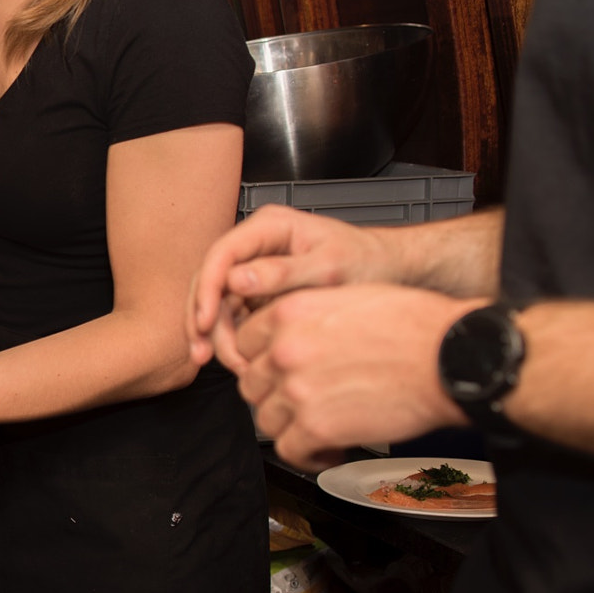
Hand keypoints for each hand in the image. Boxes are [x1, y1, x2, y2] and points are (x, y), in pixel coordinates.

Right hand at [187, 206, 400, 371]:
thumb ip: (284, 272)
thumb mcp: (330, 266)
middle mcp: (255, 246)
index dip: (208, 289)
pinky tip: (238, 361)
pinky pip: (233, 317)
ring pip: (218, 304)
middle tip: (203, 353)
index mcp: (269, 227)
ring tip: (228, 365)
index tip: (206, 321)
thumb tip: (237, 280)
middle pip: (210, 281)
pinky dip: (231, 340)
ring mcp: (254, 270)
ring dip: (215, 335)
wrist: (391, 271)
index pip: (222, 255)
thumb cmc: (368, 261)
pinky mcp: (258, 293)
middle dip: (202, 319)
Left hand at [228, 284, 475, 469]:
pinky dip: (307, 456)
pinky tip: (328, 450)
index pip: (246, 342)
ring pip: (266, 419)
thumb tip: (294, 336)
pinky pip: (289, 450)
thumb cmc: (418, 327)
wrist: (453, 358)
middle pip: (252, 383)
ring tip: (317, 429)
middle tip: (300, 403)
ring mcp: (297, 389)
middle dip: (274, 397)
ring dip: (290, 428)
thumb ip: (311, 317)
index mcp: (290, 312)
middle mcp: (285, 349)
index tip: (278, 372)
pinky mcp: (316, 426)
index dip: (263, 361)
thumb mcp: (350, 298)